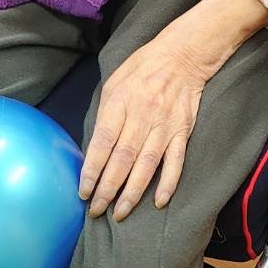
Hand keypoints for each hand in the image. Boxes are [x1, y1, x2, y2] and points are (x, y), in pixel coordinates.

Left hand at [80, 0, 267, 220]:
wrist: (183, 54)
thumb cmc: (143, 67)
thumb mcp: (115, 81)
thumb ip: (105, 112)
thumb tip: (93, 147)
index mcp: (120, 101)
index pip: (103, 141)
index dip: (92, 169)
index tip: (84, 191)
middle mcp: (142, 115)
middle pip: (123, 158)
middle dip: (108, 188)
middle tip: (97, 210)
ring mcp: (164, 125)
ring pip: (147, 164)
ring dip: (133, 192)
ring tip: (120, 213)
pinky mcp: (182, 131)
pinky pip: (175, 161)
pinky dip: (168, 182)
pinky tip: (158, 201)